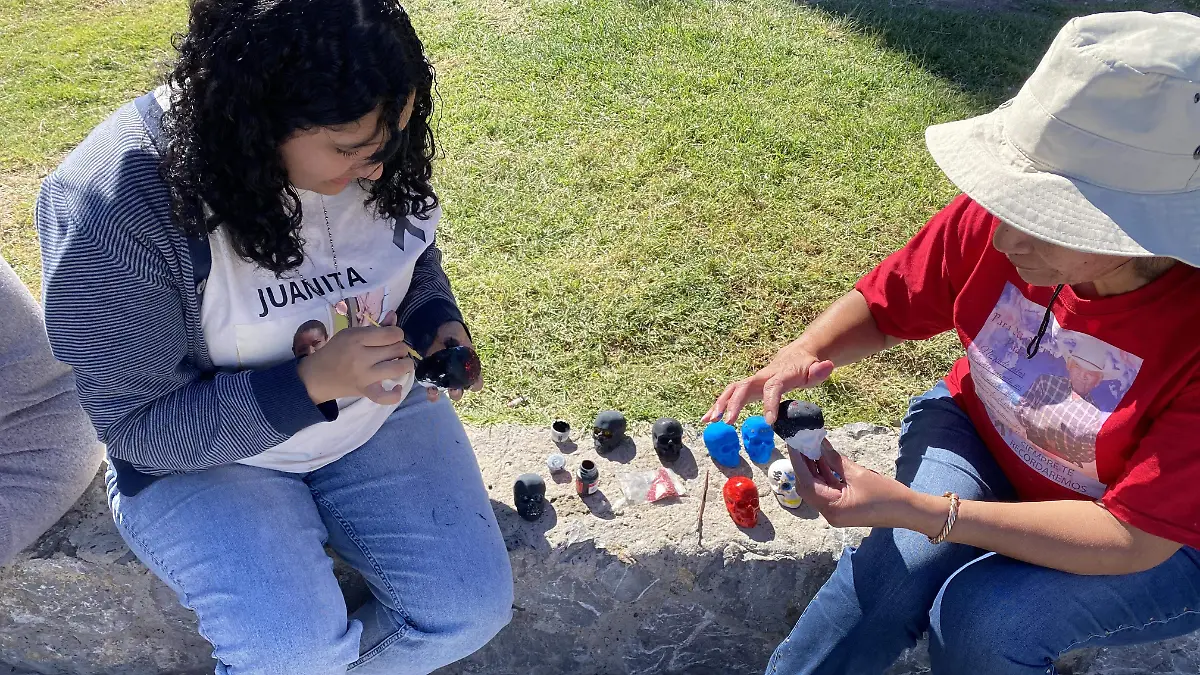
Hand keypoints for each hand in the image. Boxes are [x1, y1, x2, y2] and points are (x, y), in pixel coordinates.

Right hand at [296, 326, 414, 405]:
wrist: (316, 377)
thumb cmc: (336, 351)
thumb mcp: (352, 334)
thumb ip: (376, 327)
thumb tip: (394, 316)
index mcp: (357, 338)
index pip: (392, 334)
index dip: (397, 334)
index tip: (392, 337)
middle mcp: (362, 356)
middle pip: (397, 349)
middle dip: (400, 348)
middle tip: (392, 351)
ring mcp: (365, 376)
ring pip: (398, 368)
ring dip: (405, 364)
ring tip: (399, 363)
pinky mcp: (365, 391)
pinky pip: (386, 397)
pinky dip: (395, 394)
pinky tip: (397, 386)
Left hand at [423, 321, 483, 402]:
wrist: (438, 331)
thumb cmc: (453, 334)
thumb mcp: (458, 336)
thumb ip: (460, 341)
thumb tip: (458, 345)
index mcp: (469, 368)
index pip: (476, 382)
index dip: (475, 385)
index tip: (471, 385)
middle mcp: (458, 376)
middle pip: (460, 391)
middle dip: (457, 393)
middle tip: (453, 389)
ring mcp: (445, 378)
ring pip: (445, 392)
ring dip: (442, 394)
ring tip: (436, 391)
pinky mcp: (432, 377)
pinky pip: (433, 389)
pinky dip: (431, 392)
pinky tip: (429, 389)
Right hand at [701, 340, 834, 424]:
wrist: (796, 355)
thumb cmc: (807, 367)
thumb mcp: (817, 369)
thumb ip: (821, 370)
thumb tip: (827, 366)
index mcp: (779, 376)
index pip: (772, 388)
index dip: (769, 403)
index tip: (769, 422)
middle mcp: (762, 377)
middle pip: (743, 387)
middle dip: (734, 404)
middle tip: (728, 422)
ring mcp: (752, 382)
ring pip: (731, 390)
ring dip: (719, 405)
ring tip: (708, 421)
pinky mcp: (747, 388)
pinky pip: (729, 396)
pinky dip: (717, 406)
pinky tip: (707, 419)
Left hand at [789, 439, 916, 529]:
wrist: (908, 511)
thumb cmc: (887, 494)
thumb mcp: (858, 474)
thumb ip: (835, 460)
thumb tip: (818, 444)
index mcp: (832, 508)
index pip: (806, 482)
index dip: (798, 462)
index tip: (793, 444)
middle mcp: (829, 513)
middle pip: (808, 486)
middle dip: (803, 464)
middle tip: (800, 443)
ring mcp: (835, 512)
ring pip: (817, 487)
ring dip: (813, 468)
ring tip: (809, 446)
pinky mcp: (842, 508)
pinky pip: (827, 490)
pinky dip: (824, 475)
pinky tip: (822, 458)